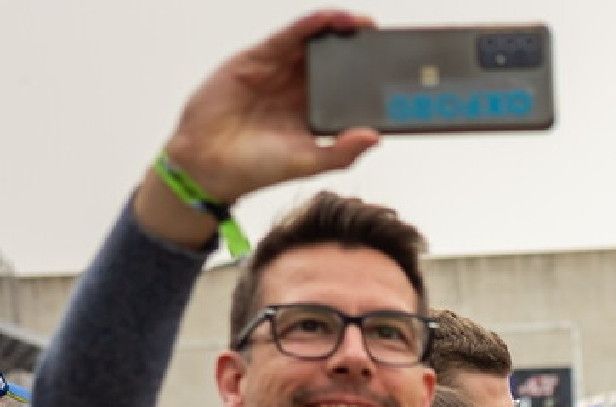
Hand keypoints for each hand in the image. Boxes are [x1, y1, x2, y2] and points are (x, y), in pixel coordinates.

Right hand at [164, 11, 381, 202]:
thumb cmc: (256, 166)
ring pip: (313, 43)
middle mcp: (299, 87)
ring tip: (364, 24)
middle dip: (358, 47)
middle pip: (334, 60)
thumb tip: (375, 137)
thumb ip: (342, 151)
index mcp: (314, 111)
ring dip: (338, 29)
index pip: (347, 87)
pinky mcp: (258, 59)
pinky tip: (330, 19)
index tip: (394, 70)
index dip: (368, 76)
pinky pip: (288, 36)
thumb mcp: (308, 161)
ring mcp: (279, 70)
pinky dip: (310, 25)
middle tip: (385, 40)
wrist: (207, 162)